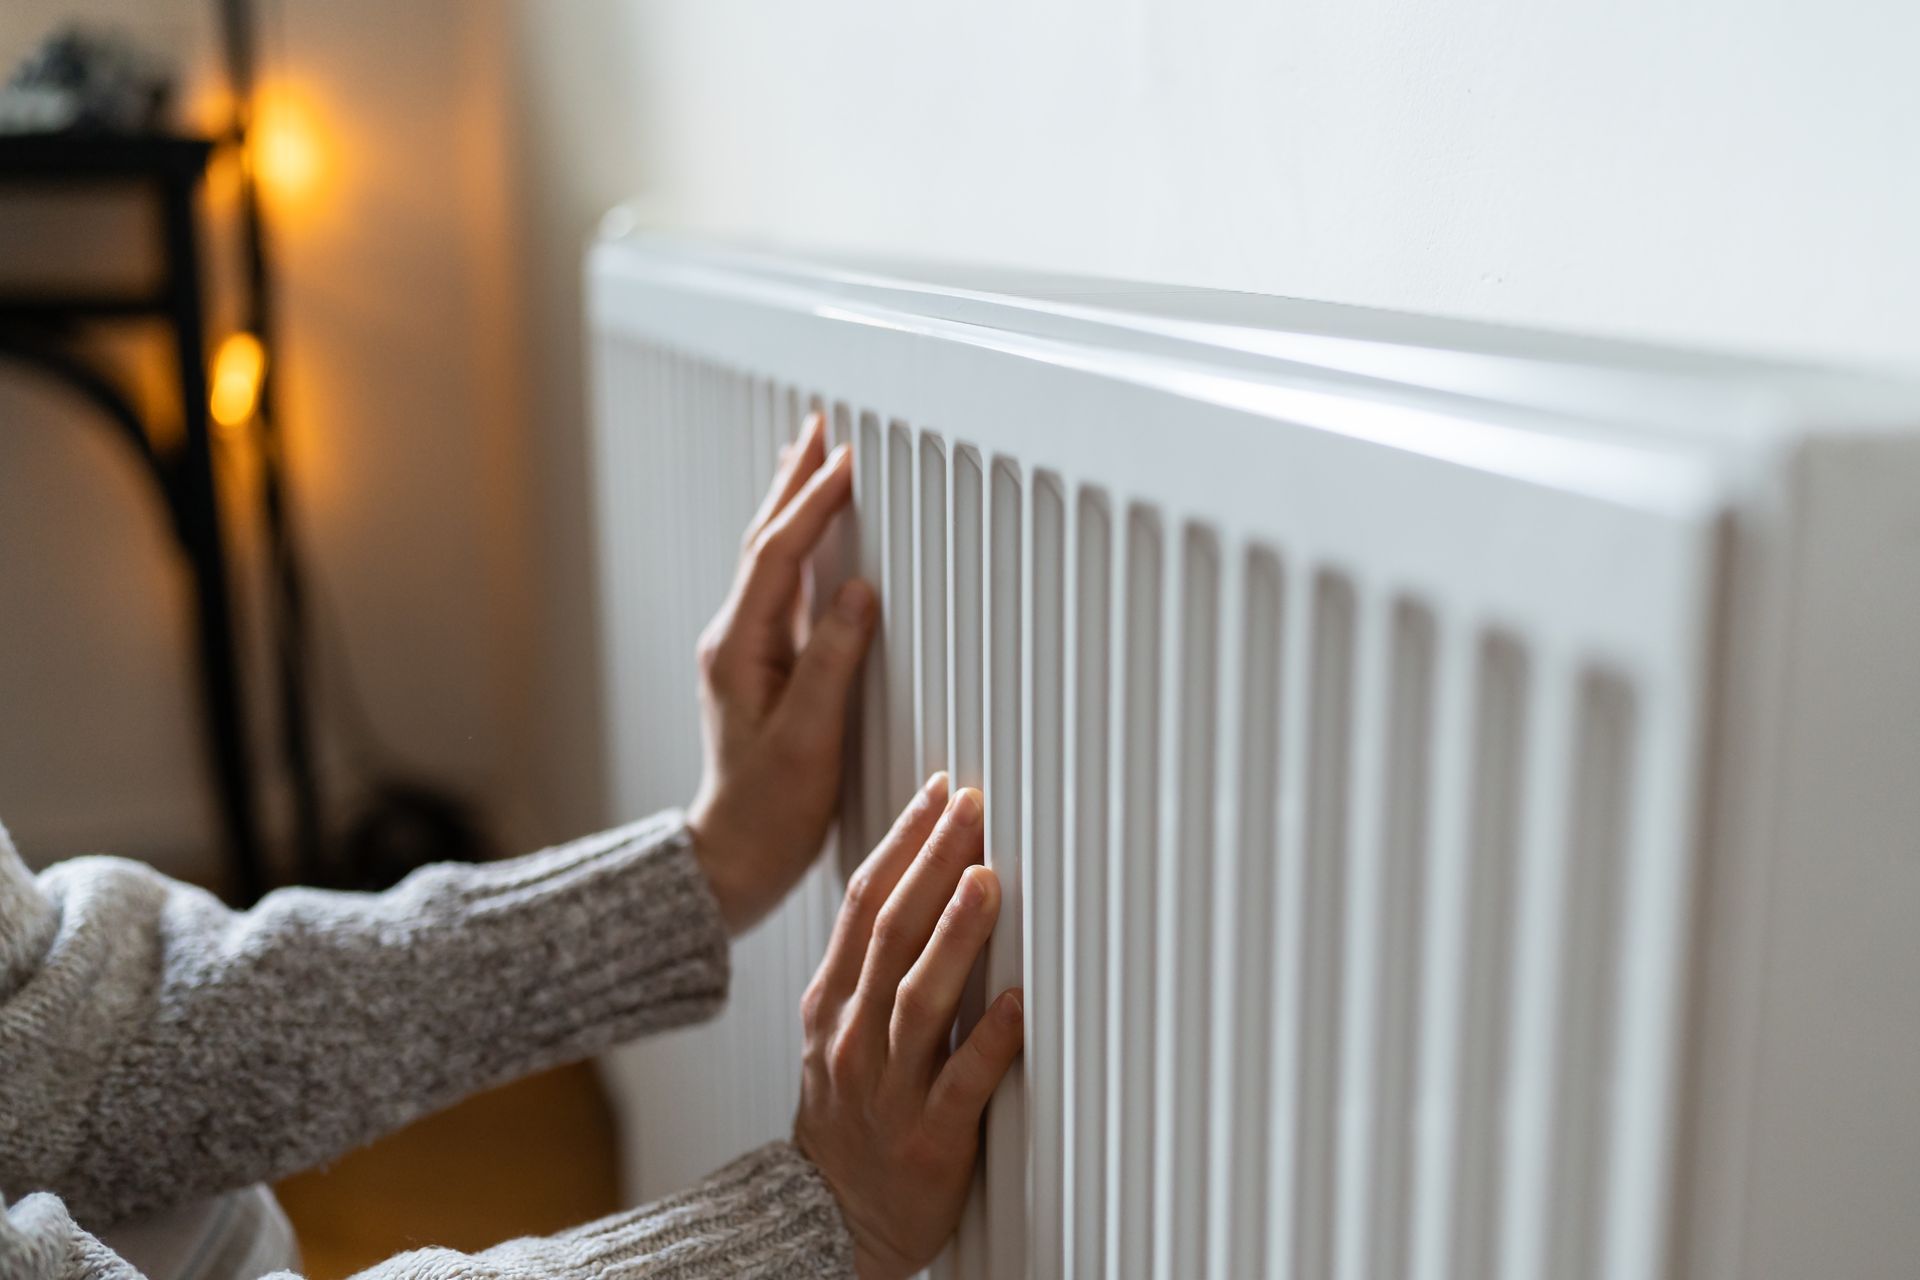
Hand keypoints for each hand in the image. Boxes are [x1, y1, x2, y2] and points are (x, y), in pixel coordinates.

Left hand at [687, 412, 875, 934]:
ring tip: (812, 458)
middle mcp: (736, 639)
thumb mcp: (808, 739)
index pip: (779, 553)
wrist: (734, 857)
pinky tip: (813, 540)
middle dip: (793, 481)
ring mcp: (747, 651)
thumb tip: (859, 592)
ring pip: (771, 558)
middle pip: (765, 541)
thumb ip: (832, 662)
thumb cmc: (770, 810)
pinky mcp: (762, 667)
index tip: (847, 458)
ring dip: (793, 505)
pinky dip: (799, 547)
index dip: (813, 502)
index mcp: (740, 648)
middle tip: (819, 426)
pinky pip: (782, 586)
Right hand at [793, 776, 1025, 1279]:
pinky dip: (990, 1041)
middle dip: (931, 863)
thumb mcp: (839, 1030)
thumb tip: (926, 878)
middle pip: (890, 935)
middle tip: (971, 805)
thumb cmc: (851, 1116)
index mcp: (832, 1002)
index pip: (865, 904)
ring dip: (953, 937)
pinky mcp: (928, 1140)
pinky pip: (961, 1084)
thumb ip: (874, 964)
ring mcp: (887, 1089)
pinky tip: (1020, 1005)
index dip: (903, 842)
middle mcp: (853, 1037)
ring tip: (985, 881)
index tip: (942, 790)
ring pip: (917, 1000)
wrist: (827, 1220)